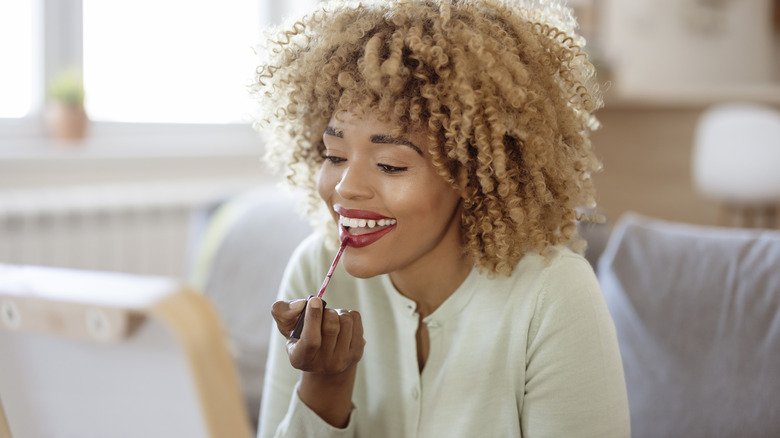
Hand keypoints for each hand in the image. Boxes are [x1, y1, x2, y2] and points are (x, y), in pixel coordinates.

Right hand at [270, 297, 364, 427]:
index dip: (313, 318)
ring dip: (338, 312)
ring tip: (332, 320)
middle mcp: (322, 364)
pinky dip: (348, 314)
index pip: (310, 340)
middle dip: (326, 311)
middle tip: (322, 314)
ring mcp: (341, 360)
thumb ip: (282, 312)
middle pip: (331, 325)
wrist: (324, 361)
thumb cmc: (301, 337)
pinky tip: (342, 324)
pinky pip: (355, 319)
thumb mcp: (286, 327)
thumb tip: (300, 304)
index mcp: (300, 358)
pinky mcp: (357, 353)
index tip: (315, 300)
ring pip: (345, 320)